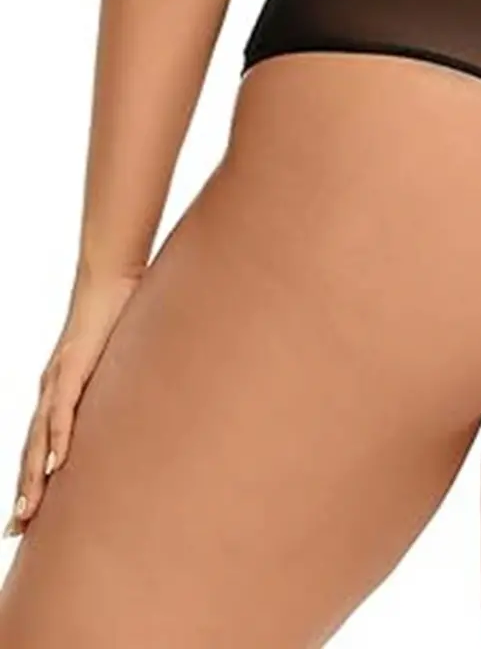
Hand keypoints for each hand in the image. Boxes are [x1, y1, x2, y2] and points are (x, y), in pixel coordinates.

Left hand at [3, 269, 143, 538]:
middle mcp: (51, 387)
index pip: (39, 443)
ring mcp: (59, 376)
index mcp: (60, 390)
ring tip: (28, 512)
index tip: (27, 516)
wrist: (111, 276)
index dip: (31, 479)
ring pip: (39, 437)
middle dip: (24, 491)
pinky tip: (56, 463)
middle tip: (17, 531)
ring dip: (32, 477)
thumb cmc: (118, 313)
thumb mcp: (117, 360)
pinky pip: (63, 408)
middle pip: (31, 450)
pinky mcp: (73, 363)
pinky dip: (57, 438)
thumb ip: (118, 385)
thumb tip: (137, 408)